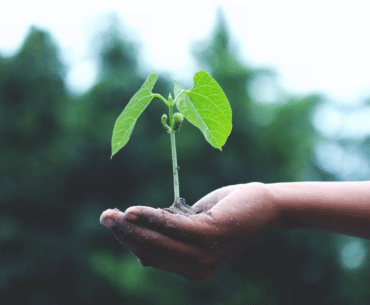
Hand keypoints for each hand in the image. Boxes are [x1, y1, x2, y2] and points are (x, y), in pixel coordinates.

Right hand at [100, 182, 279, 280]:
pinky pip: (173, 227)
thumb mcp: (195, 228)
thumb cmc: (227, 214)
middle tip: (105, 217)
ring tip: (111, 215)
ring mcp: (204, 254)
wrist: (264, 206)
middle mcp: (197, 269)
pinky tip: (133, 211)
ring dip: (131, 227)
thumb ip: (172, 240)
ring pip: (158, 241)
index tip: (114, 225)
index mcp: (192, 269)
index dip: (130, 242)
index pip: (153, 257)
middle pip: (151, 250)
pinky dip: (151, 218)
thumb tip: (141, 256)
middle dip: (125, 234)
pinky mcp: (210, 235)